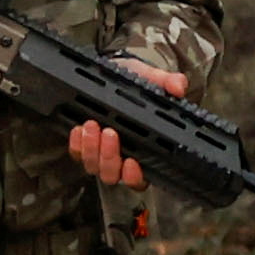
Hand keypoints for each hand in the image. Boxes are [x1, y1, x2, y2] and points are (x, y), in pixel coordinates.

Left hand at [68, 60, 189, 187]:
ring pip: (93, 166)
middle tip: (110, 132)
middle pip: (112, 174)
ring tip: (92, 125)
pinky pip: (76, 154)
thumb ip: (167, 82)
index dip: (134, 177)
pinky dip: (76, 144)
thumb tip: (178, 87)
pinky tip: (79, 129)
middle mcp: (121, 156)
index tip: (132, 161)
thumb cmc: (134, 84)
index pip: (140, 179)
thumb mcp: (151, 78)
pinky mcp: (82, 145)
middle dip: (109, 157)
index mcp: (143, 150)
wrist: (110, 76)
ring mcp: (100, 153)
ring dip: (91, 149)